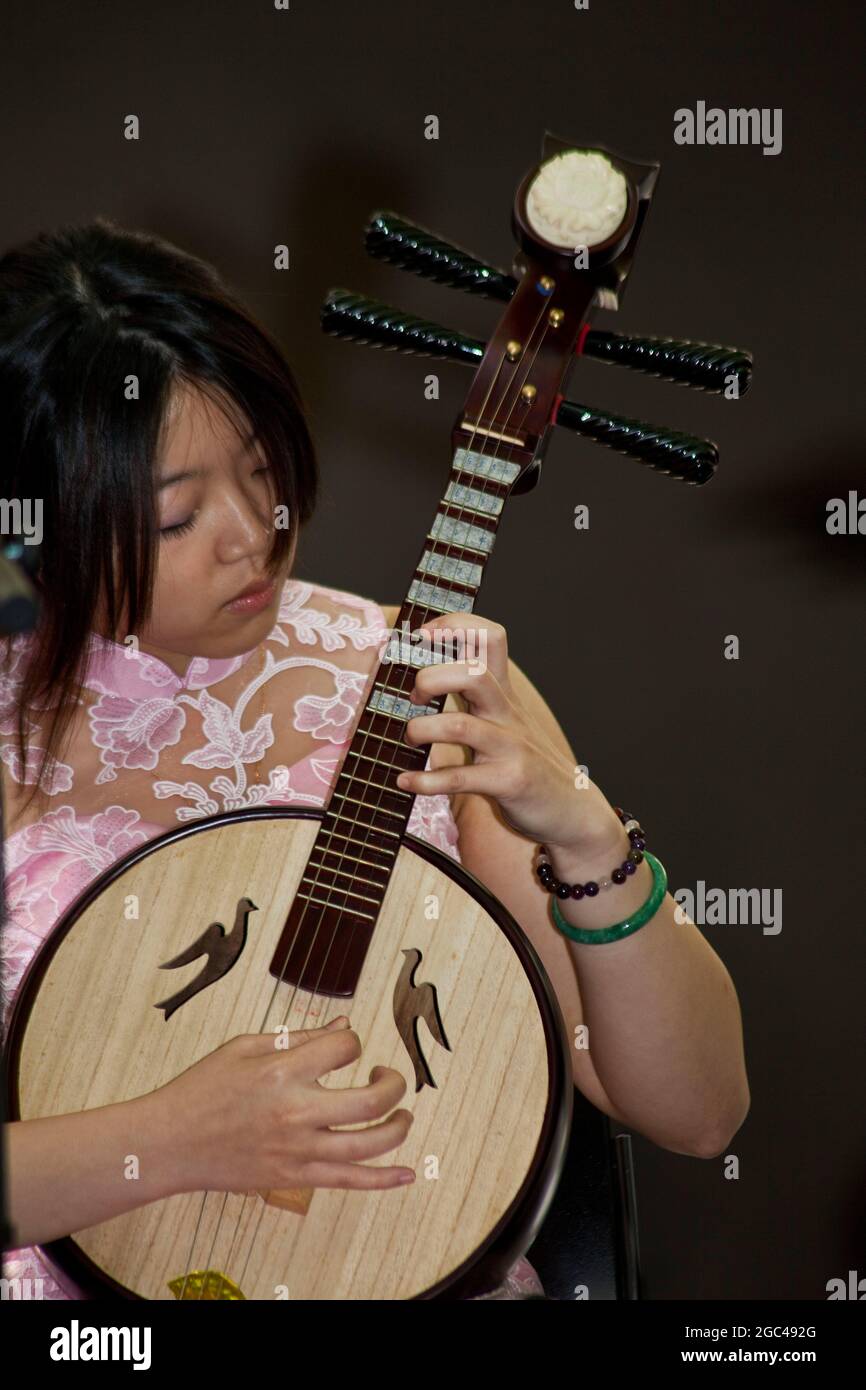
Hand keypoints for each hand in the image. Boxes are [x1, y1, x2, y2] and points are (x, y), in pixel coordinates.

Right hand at [155, 1021, 415, 1195]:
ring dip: (399, 1126)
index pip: (346, 1049)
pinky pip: (350, 1182)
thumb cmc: (203, 1088)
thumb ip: (299, 1037)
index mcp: (283, 1071)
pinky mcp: (295, 1178)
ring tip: (402, 1115)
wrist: (170, 1143)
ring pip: (370, 1145)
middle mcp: (296, 1111)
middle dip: (394, 1084)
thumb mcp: (244, 1047)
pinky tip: (408, 1175)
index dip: (353, 1043)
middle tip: (387, 1075)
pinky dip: (385, 1180)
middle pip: (372, 1101)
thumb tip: (344, 1024)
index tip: (344, 1048)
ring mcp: (298, 1150)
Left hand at [394, 613, 621, 855]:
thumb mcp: (505, 723)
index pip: (490, 638)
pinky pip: (461, 778)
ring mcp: (510, 747)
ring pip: (462, 726)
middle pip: (474, 674)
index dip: (455, 625)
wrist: (570, 809)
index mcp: (504, 694)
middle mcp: (508, 714)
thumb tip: (418, 683)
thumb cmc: (526, 763)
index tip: (422, 635)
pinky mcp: (508, 782)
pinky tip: (406, 781)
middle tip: (413, 697)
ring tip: (408, 738)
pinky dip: (426, 781)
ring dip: (422, 730)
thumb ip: (473, 700)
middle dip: (432, 678)